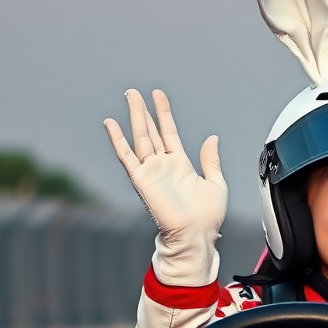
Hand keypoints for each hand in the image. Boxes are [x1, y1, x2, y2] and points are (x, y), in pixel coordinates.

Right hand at [104, 89, 227, 285]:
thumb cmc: (208, 217)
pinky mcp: (141, 179)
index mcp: (181, 165)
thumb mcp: (216, 183)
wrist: (196, 234)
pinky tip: (110, 124)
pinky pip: (126, 156)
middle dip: (143, 111)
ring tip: (129, 96)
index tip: (158, 95)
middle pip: (151, 132)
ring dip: (134, 117)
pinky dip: (117, 140)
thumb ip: (211, 160)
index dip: (163, 114)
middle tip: (134, 92)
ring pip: (140, 138)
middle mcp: (163, 166)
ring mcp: (151, 171)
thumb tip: (212, 138)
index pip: (169, 133)